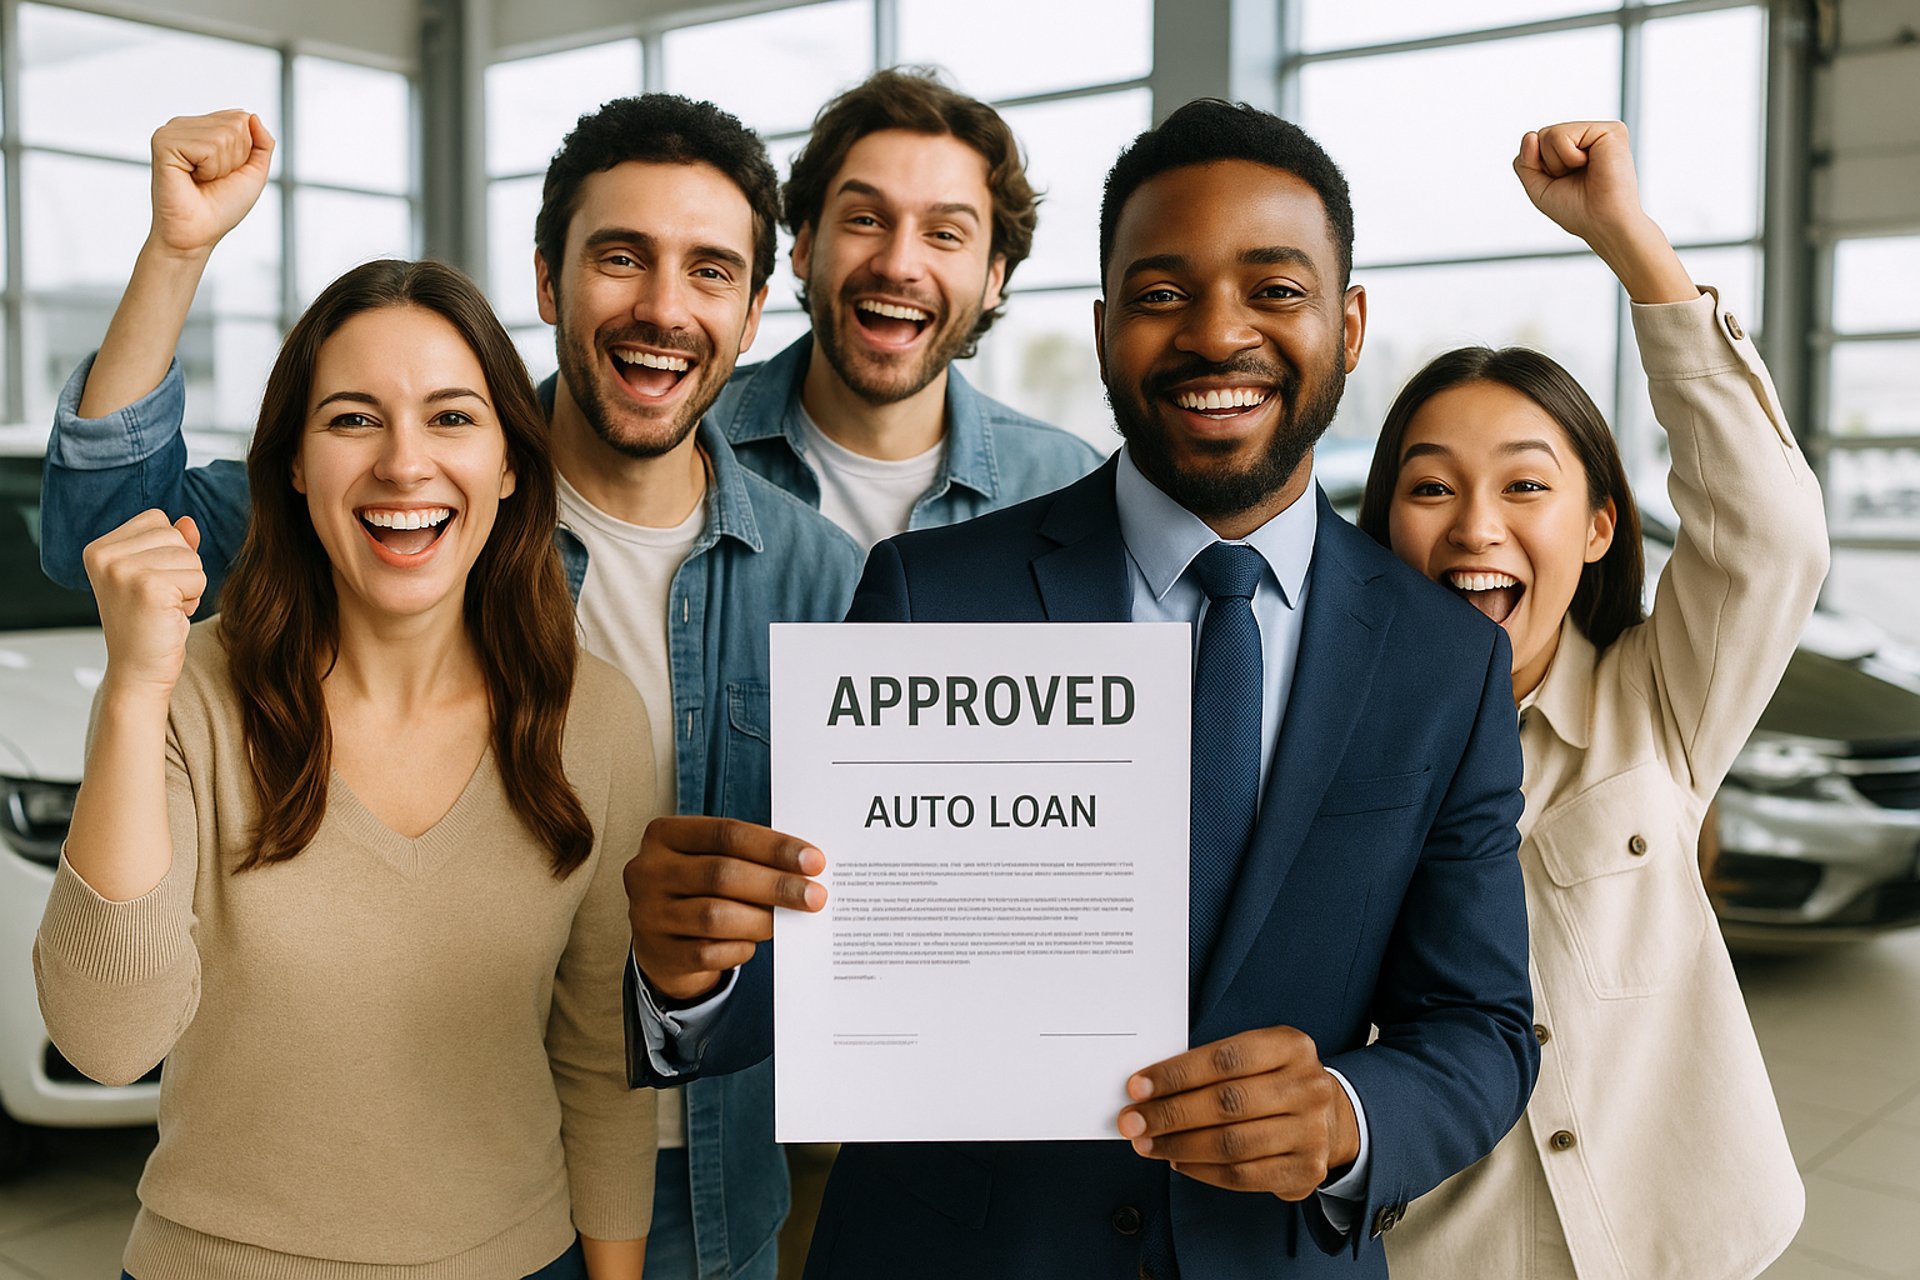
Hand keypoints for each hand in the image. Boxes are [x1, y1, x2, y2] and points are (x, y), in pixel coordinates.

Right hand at [81, 510, 204, 702]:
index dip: (167, 551)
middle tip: (159, 600)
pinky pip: (198, 577)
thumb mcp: (156, 576)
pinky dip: (193, 599)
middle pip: (175, 534)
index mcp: (98, 548)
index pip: (157, 519)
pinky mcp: (148, 587)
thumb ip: (170, 545)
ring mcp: (123, 570)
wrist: (138, 671)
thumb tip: (187, 521)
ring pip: (190, 556)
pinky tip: (170, 616)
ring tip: (164, 608)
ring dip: (189, 585)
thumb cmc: (149, 624)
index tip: (149, 584)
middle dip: (181, 568)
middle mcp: (104, 556)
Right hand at [148, 110, 274, 259]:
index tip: (225, 173)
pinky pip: (208, 147)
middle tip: (212, 179)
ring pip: (224, 134)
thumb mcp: (253, 172)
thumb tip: (252, 115)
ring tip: (201, 179)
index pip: (243, 119)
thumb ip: (262, 143)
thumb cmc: (221, 207)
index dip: (244, 153)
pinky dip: (209, 169)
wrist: (197, 233)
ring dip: (221, 166)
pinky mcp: (163, 142)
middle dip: (235, 159)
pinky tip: (191, 178)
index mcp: (202, 127)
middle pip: (236, 124)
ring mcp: (171, 131)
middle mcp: (185, 125)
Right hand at [625, 816, 826, 1001]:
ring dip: (761, 920)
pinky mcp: (659, 954)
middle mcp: (648, 871)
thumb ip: (745, 858)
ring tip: (786, 922)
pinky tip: (752, 943)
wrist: (658, 941)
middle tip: (815, 896)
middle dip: (776, 885)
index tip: (813, 860)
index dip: (773, 846)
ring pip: (715, 916)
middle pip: (722, 873)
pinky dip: (740, 948)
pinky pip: (710, 953)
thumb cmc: (697, 889)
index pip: (726, 833)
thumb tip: (804, 869)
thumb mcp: (707, 860)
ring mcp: (649, 914)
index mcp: (663, 835)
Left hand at [1117, 1026, 1358, 1199]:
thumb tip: (1148, 1088)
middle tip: (1132, 1122)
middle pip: (1226, 1103)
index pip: (1225, 1059)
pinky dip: (1202, 1171)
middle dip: (1169, 1114)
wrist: (1330, 1116)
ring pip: (1231, 1144)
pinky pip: (1243, 1175)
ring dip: (1179, 1146)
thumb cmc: (1273, 1080)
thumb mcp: (1257, 1055)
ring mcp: (1312, 1131)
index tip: (1136, 1087)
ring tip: (1148, 1144)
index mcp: (1291, 1046)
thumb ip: (1210, 1065)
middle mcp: (1308, 1087)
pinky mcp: (1306, 1170)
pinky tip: (1178, 1161)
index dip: (1176, 1074)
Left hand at [1514, 121, 1695, 304]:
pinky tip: (1590, 163)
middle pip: (1540, 135)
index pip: (1536, 143)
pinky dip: (1567, 156)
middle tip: (1572, 178)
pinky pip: (1561, 134)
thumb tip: (1530, 135)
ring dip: (1557, 162)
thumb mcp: (1537, 187)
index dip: (1537, 166)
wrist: (1601, 222)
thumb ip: (1524, 162)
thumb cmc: (1575, 210)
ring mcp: (1598, 131)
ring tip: (1582, 171)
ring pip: (1548, 133)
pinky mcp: (1610, 129)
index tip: (1560, 182)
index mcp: (1573, 149)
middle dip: (1547, 164)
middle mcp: (1586, 137)